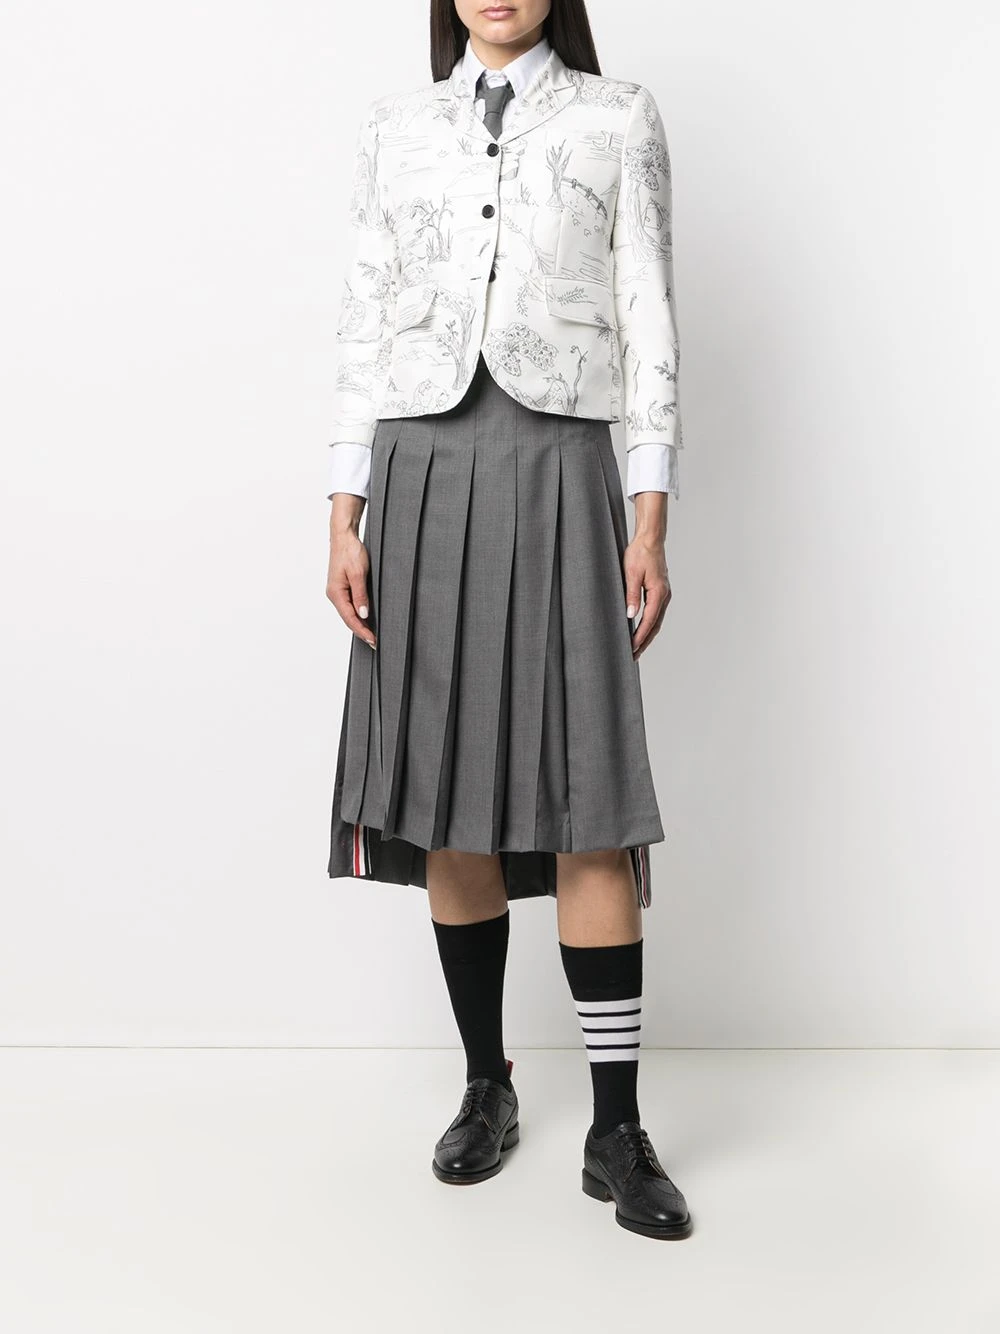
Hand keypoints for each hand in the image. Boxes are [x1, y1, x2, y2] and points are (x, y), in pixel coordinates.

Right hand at [327, 497, 375, 648]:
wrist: (344, 536)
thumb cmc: (350, 551)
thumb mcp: (359, 573)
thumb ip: (361, 595)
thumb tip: (363, 615)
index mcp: (336, 593)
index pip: (350, 618)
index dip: (362, 631)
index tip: (373, 640)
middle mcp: (334, 594)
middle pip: (348, 618)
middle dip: (361, 631)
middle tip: (375, 642)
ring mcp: (337, 591)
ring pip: (348, 613)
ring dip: (360, 624)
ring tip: (371, 635)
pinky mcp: (342, 587)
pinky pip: (349, 605)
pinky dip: (358, 614)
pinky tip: (365, 619)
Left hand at [623, 532, 670, 659]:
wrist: (650, 539)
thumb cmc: (640, 553)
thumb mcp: (631, 573)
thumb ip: (631, 595)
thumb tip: (631, 615)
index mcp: (658, 592)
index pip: (649, 621)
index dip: (640, 636)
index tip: (631, 648)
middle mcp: (664, 596)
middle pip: (655, 625)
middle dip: (644, 642)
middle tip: (633, 656)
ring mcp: (664, 594)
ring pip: (656, 621)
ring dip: (647, 635)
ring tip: (636, 648)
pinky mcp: (660, 591)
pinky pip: (656, 613)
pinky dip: (649, 625)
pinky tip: (641, 631)